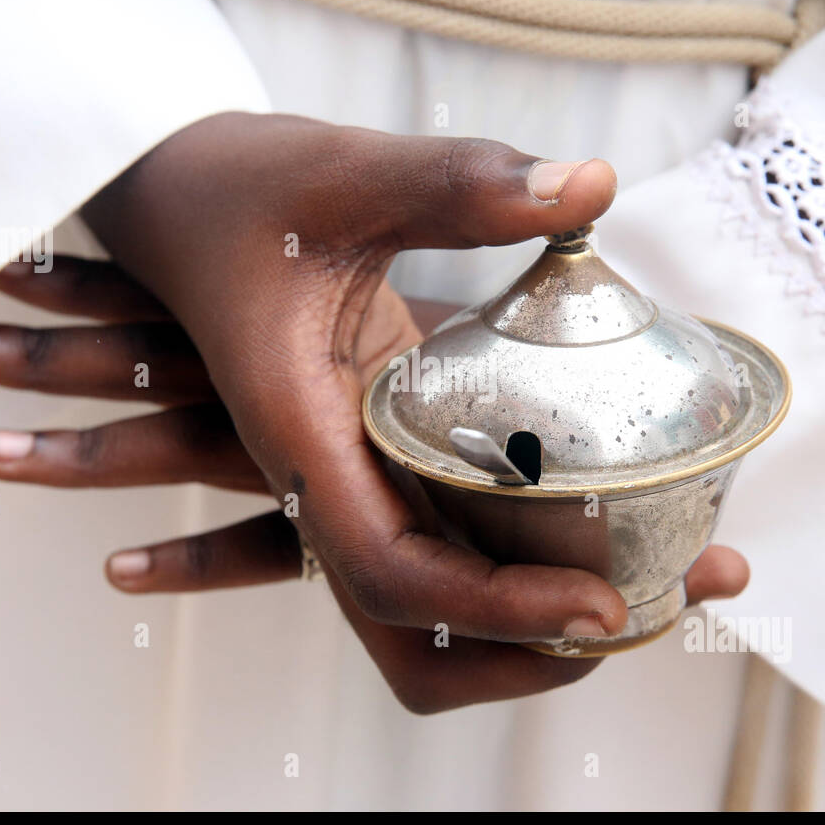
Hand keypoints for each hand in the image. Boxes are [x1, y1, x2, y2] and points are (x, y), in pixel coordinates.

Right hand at [0, 114, 750, 711]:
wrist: (171, 197)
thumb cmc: (231, 187)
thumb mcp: (340, 173)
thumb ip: (461, 183)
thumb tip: (590, 184)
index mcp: (302, 434)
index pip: (395, 574)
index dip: (498, 609)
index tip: (600, 605)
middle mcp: (330, 477)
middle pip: (417, 629)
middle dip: (523, 652)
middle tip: (641, 611)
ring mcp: (358, 472)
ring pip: (437, 598)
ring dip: (531, 617)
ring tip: (652, 578)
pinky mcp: (383, 450)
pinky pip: (451, 533)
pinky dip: (523, 551)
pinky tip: (609, 516)